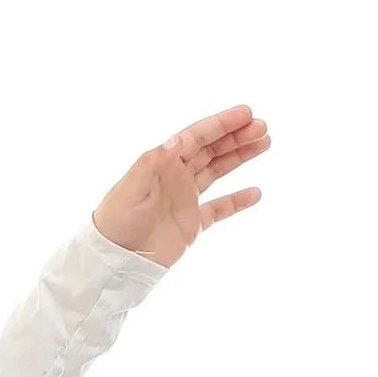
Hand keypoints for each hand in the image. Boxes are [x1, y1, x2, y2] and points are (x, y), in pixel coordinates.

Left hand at [93, 104, 270, 268]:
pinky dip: (237, 201)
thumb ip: (155, 162)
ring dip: (239, 157)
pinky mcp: (190, 224)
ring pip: (217, 171)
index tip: (246, 114)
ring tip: (264, 142)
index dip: (221, 124)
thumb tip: (179, 139)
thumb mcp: (132, 188)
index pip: (197, 137)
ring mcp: (184, 199)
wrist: (113, 262)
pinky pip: (218, 209)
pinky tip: (255, 193)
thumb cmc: (115, 223)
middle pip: (211, 150)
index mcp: (162, 164)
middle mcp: (175, 177)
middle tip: (262, 127)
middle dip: (236, 137)